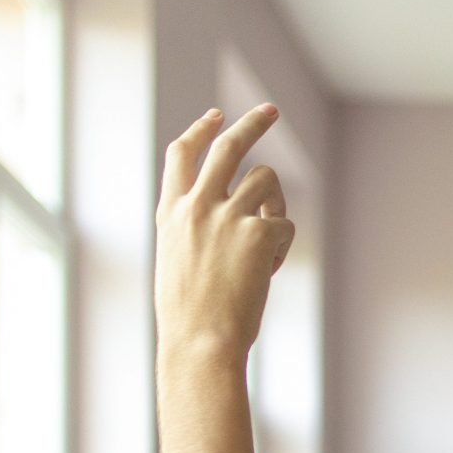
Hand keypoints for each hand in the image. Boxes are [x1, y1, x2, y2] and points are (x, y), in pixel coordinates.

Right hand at [155, 105, 294, 364]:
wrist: (199, 343)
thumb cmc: (189, 318)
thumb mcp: (178, 263)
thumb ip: (195, 231)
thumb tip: (230, 214)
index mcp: (170, 212)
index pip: (182, 154)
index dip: (201, 130)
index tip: (216, 115)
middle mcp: (195, 206)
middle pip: (227, 147)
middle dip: (252, 123)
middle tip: (271, 110)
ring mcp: (225, 217)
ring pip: (265, 180)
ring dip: (275, 201)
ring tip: (267, 236)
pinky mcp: (256, 233)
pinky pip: (283, 222)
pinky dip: (281, 244)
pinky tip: (267, 270)